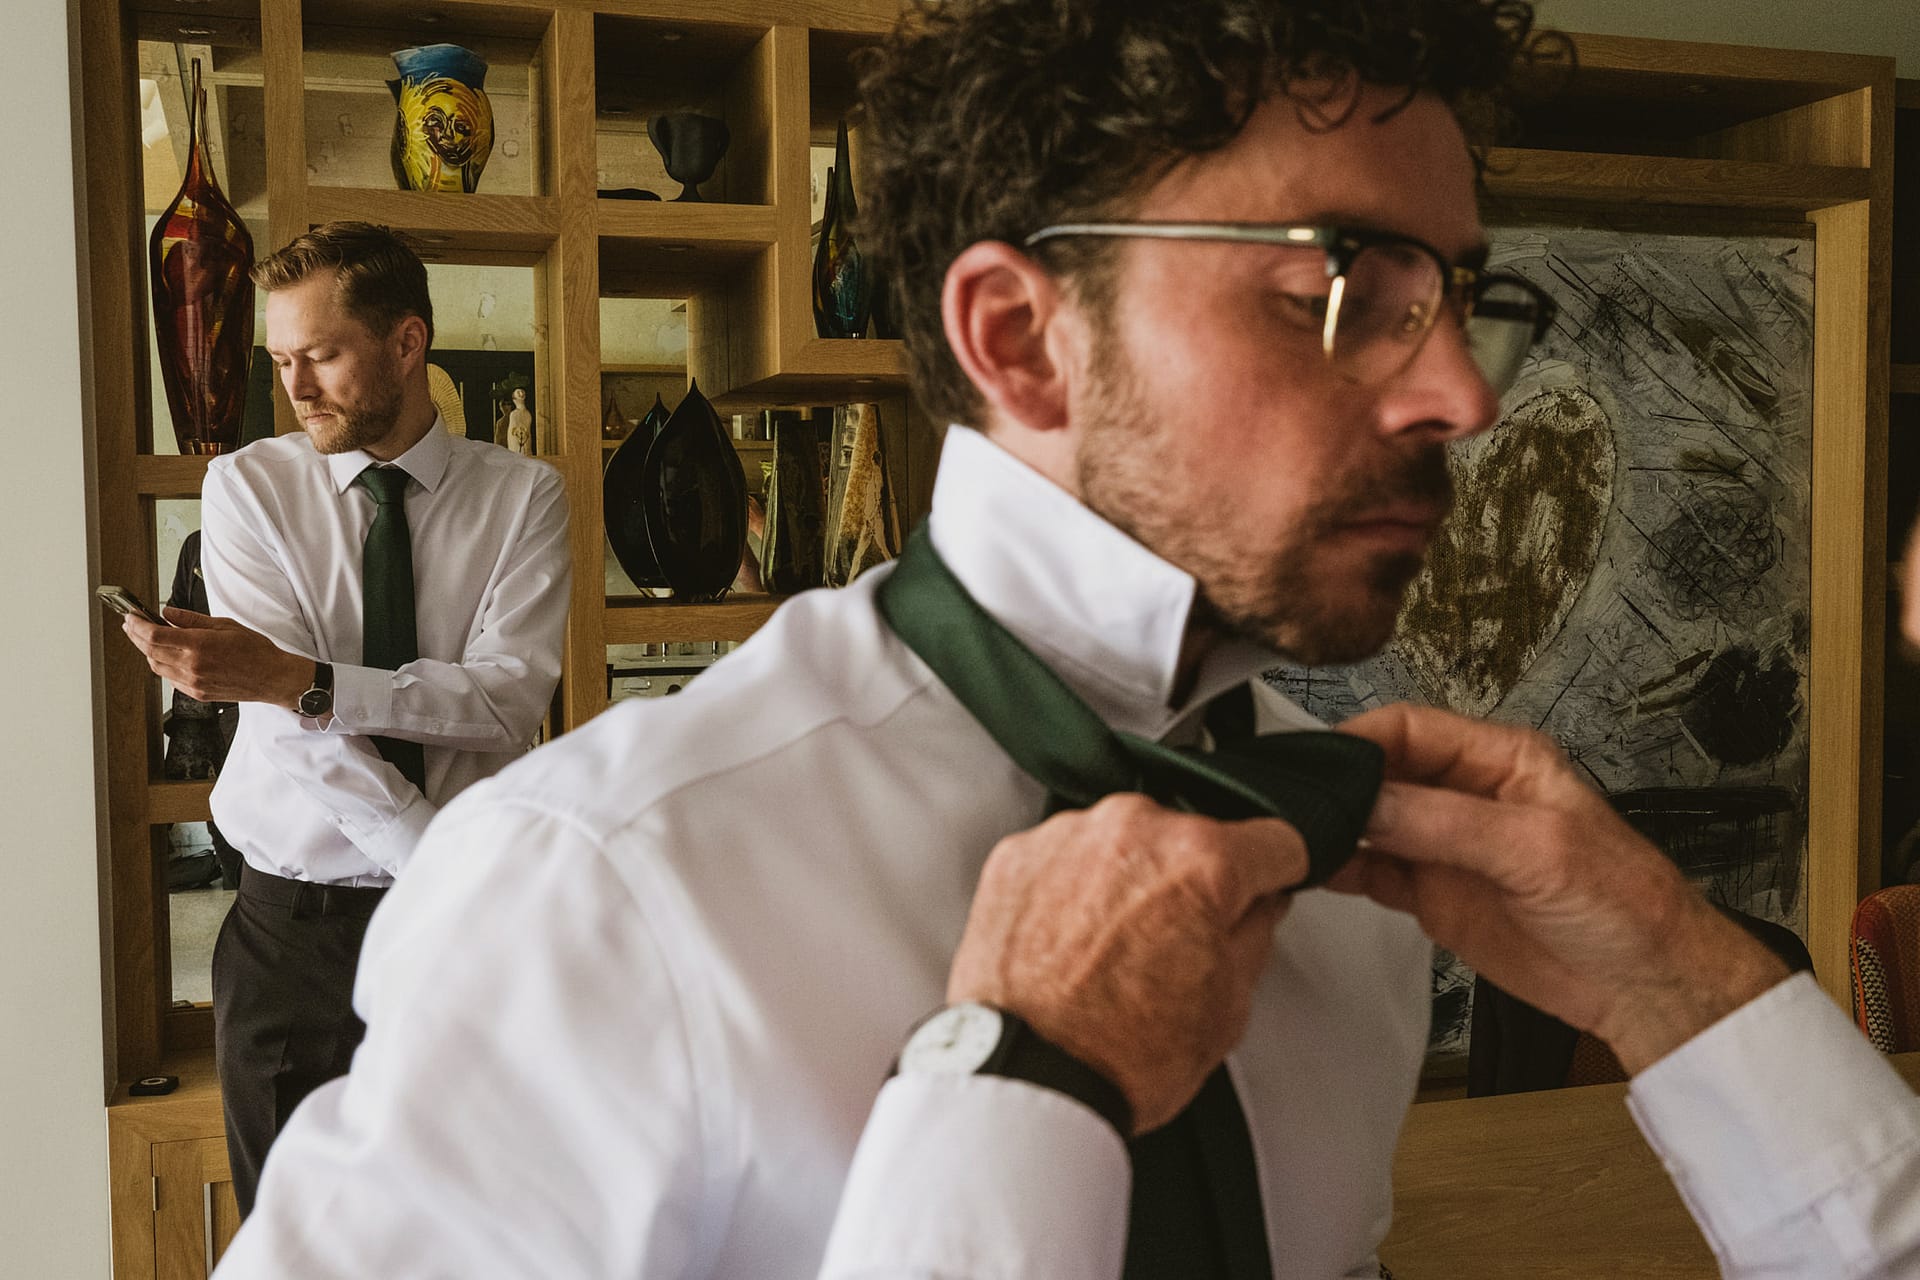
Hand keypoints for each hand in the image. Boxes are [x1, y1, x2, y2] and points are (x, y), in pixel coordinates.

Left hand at [122, 607, 312, 707]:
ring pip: (156, 666)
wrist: (272, 678)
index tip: (131, 617)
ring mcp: (193, 682)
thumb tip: (167, 613)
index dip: (137, 625)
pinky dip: (163, 665)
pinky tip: (169, 656)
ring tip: (149, 640)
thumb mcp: (225, 625)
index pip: (154, 635)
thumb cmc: (255, 651)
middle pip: (149, 651)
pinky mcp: (196, 693)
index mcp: (199, 645)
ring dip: (148, 652)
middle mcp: (192, 666)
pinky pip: (170, 679)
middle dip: (136, 636)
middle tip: (132, 625)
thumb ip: (191, 619)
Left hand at [947, 794, 1305, 1132]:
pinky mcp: (1017, 854)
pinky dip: (1072, 888)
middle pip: (1191, 838)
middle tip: (1176, 945)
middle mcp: (1134, 830)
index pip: (1274, 841)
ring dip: (1128, 880)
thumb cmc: (1120, 1056)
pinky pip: (1065, 856)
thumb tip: (1257, 907)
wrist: (1028, 1080)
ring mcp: (1070, 837)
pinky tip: (1072, 943)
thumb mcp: (1229, 1008)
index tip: (1261, 889)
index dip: (1275, 875)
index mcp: (1202, 862)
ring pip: (1125, 842)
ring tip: (1113, 952)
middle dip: (1192, 882)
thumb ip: (1255, 935)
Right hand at [1328, 703, 1787, 1073]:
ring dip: (1333, 827)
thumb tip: (1367, 801)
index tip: (1316, 765)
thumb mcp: (1537, 849)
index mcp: (1499, 759)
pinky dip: (1339, 870)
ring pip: (1368, 820)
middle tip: (1293, 805)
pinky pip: (1371, 871)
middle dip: (1336, 783)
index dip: (1358, 740)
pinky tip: (1314, 872)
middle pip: (1378, 770)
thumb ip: (1446, 822)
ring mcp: (1444, 845)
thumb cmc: (1624, 903)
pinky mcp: (1431, 893)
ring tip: (1292, 838)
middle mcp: (1465, 794)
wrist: (1644, 986)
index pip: (1408, 728)